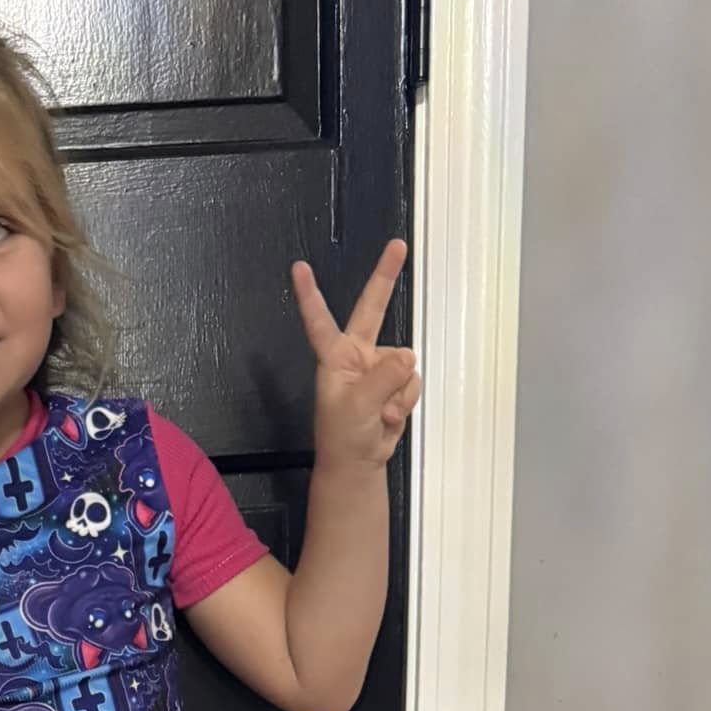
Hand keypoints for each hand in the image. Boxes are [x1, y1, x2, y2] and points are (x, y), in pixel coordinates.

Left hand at [293, 238, 421, 470]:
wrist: (358, 464)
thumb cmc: (344, 437)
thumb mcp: (358, 406)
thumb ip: (383, 378)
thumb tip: (407, 357)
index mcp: (335, 358)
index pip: (320, 321)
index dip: (310, 295)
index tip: (299, 268)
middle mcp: (357, 356)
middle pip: (373, 309)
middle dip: (386, 277)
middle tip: (398, 246)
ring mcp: (378, 367)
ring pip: (404, 363)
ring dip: (398, 392)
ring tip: (379, 413)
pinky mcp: (394, 383)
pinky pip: (412, 381)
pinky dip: (405, 401)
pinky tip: (389, 416)